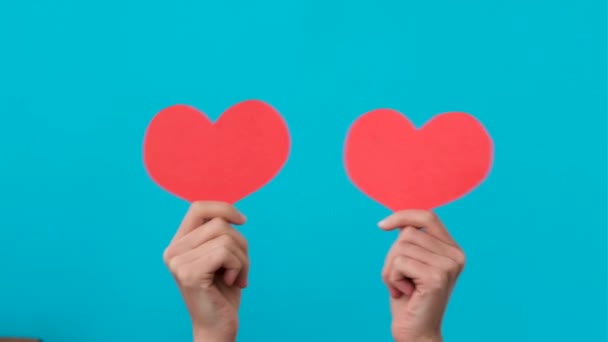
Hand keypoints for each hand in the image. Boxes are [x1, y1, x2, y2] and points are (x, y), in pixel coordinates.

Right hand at [163, 201, 248, 341]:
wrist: (218, 326)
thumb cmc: (223, 291)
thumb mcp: (222, 256)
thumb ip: (220, 233)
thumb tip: (235, 212)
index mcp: (178, 244)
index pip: (198, 207)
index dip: (224, 208)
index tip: (243, 221)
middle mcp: (173, 251)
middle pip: (219, 222)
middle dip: (240, 243)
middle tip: (240, 267)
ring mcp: (178, 262)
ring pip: (225, 237)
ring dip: (242, 258)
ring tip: (237, 277)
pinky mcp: (188, 273)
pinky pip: (225, 252)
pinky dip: (239, 266)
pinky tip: (232, 282)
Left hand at [379, 210, 465, 341]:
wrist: (416, 331)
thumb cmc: (409, 297)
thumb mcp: (411, 262)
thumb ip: (411, 241)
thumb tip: (396, 219)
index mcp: (452, 249)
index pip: (427, 216)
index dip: (402, 215)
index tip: (381, 226)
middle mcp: (455, 255)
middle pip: (408, 233)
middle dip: (392, 255)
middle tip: (399, 278)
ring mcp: (448, 266)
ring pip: (401, 247)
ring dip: (391, 268)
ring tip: (402, 286)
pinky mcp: (436, 277)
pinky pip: (399, 262)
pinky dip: (392, 278)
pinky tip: (405, 293)